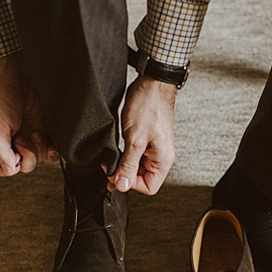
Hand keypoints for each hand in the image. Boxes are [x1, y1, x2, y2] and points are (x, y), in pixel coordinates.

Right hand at [0, 53, 58, 175]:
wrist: (16, 76)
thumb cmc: (2, 99)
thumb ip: (2, 152)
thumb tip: (11, 170)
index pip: (2, 169)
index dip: (10, 166)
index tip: (15, 152)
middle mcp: (13, 142)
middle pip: (24, 166)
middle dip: (27, 156)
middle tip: (24, 138)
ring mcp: (29, 135)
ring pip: (39, 158)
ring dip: (40, 150)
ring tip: (36, 133)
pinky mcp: (44, 128)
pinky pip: (51, 148)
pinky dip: (53, 150)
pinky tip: (52, 145)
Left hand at [106, 76, 175, 194]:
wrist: (152, 83)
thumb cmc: (149, 106)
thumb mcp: (134, 140)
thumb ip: (128, 165)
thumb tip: (122, 185)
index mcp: (163, 160)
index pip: (149, 187)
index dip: (130, 184)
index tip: (116, 175)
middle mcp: (161, 156)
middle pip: (142, 178)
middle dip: (124, 174)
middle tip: (108, 167)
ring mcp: (154, 148)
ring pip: (137, 166)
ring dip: (123, 164)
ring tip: (111, 157)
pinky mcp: (147, 139)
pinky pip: (136, 154)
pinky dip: (125, 155)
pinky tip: (116, 149)